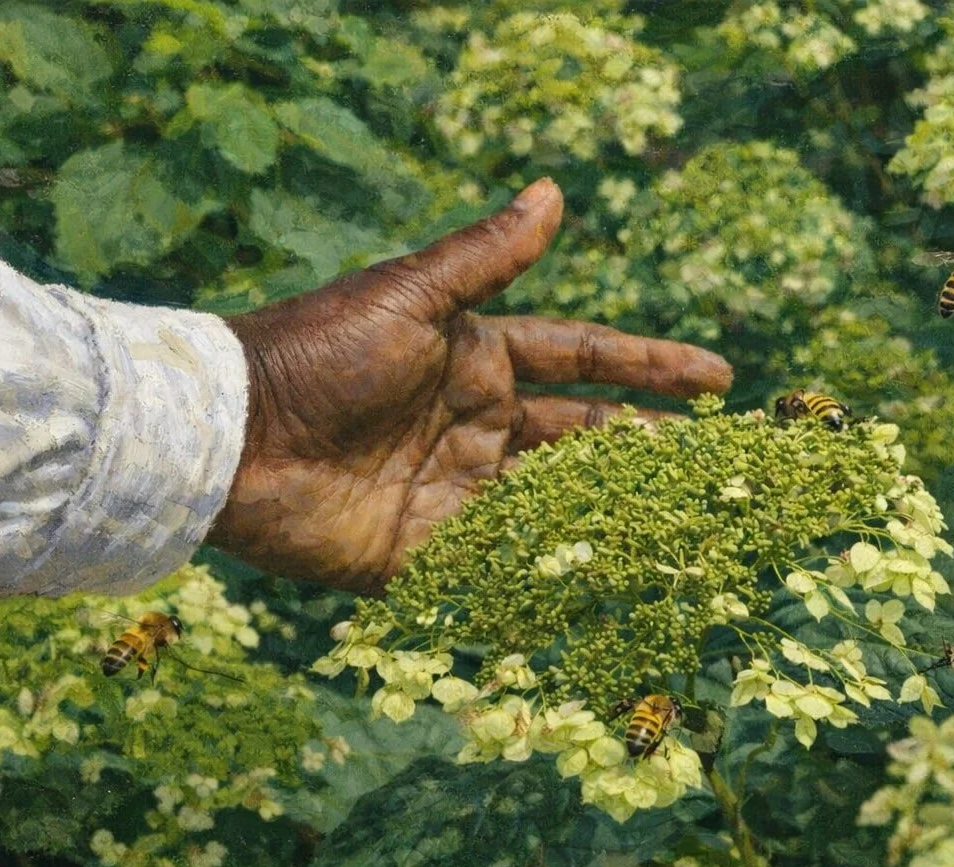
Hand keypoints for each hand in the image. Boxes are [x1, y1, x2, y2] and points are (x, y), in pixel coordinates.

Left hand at [206, 178, 732, 594]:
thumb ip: (487, 256)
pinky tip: (611, 588)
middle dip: (648, 446)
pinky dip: (553, 577)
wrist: (234, 437)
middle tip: (717, 462)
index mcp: (480, 360)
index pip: (585, 361)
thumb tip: (553, 190)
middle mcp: (479, 426)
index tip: (719, 378)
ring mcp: (458, 491)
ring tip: (685, 524)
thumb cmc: (318, 351)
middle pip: (584, 436)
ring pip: (556, 503)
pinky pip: (503, 565)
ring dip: (615, 512)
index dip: (651, 368)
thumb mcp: (412, 296)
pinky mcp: (428, 553)